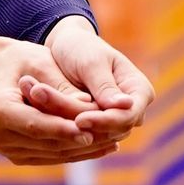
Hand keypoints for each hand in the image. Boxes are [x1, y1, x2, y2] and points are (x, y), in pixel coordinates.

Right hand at [0, 29, 147, 166]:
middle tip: (114, 135)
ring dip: (84, 150)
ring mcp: (6, 148)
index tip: (91, 130)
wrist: (1, 71)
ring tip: (114, 139)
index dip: (64, 129)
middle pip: (46, 142)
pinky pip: (51, 156)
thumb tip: (93, 108)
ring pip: (52, 153)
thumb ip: (64, 88)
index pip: (35, 124)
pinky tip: (101, 145)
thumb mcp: (43, 63)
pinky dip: (76, 151)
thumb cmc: (23, 60)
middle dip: (81, 140)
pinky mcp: (18, 155)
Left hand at [44, 17, 153, 150]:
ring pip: (96, 137)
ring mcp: (115, 119)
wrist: (66, 47)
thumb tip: (126, 105)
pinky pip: (83, 136)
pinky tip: (44, 123)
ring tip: (44, 116)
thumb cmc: (82, 47)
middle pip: (112, 131)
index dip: (105, 121)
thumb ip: (105, 86)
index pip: (128, 116)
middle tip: (52, 121)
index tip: (79, 120)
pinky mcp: (97, 126)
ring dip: (69, 129)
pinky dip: (64, 130)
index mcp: (139, 91)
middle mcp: (132, 109)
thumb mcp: (91, 63)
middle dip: (83, 126)